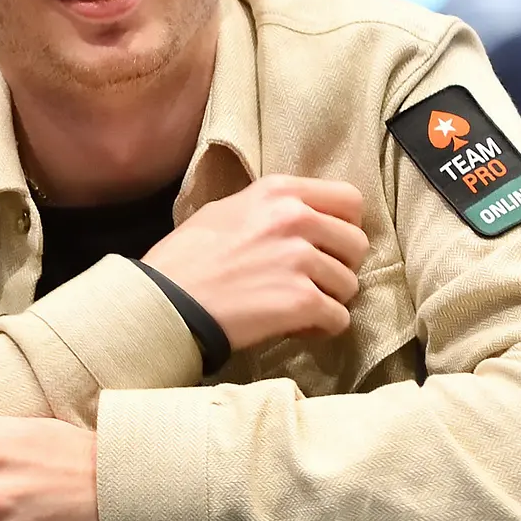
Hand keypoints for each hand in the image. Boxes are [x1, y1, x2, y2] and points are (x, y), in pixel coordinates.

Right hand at [142, 175, 368, 351]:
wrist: (164, 302)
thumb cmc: (185, 258)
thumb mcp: (226, 211)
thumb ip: (270, 209)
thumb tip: (302, 218)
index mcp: (279, 191)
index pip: (349, 200)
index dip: (344, 227)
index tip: (328, 245)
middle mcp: (296, 219)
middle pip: (357, 244)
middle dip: (339, 267)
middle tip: (312, 282)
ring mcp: (301, 260)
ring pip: (350, 285)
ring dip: (328, 300)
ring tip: (297, 308)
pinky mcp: (301, 301)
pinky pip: (339, 318)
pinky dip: (322, 328)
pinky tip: (296, 327)